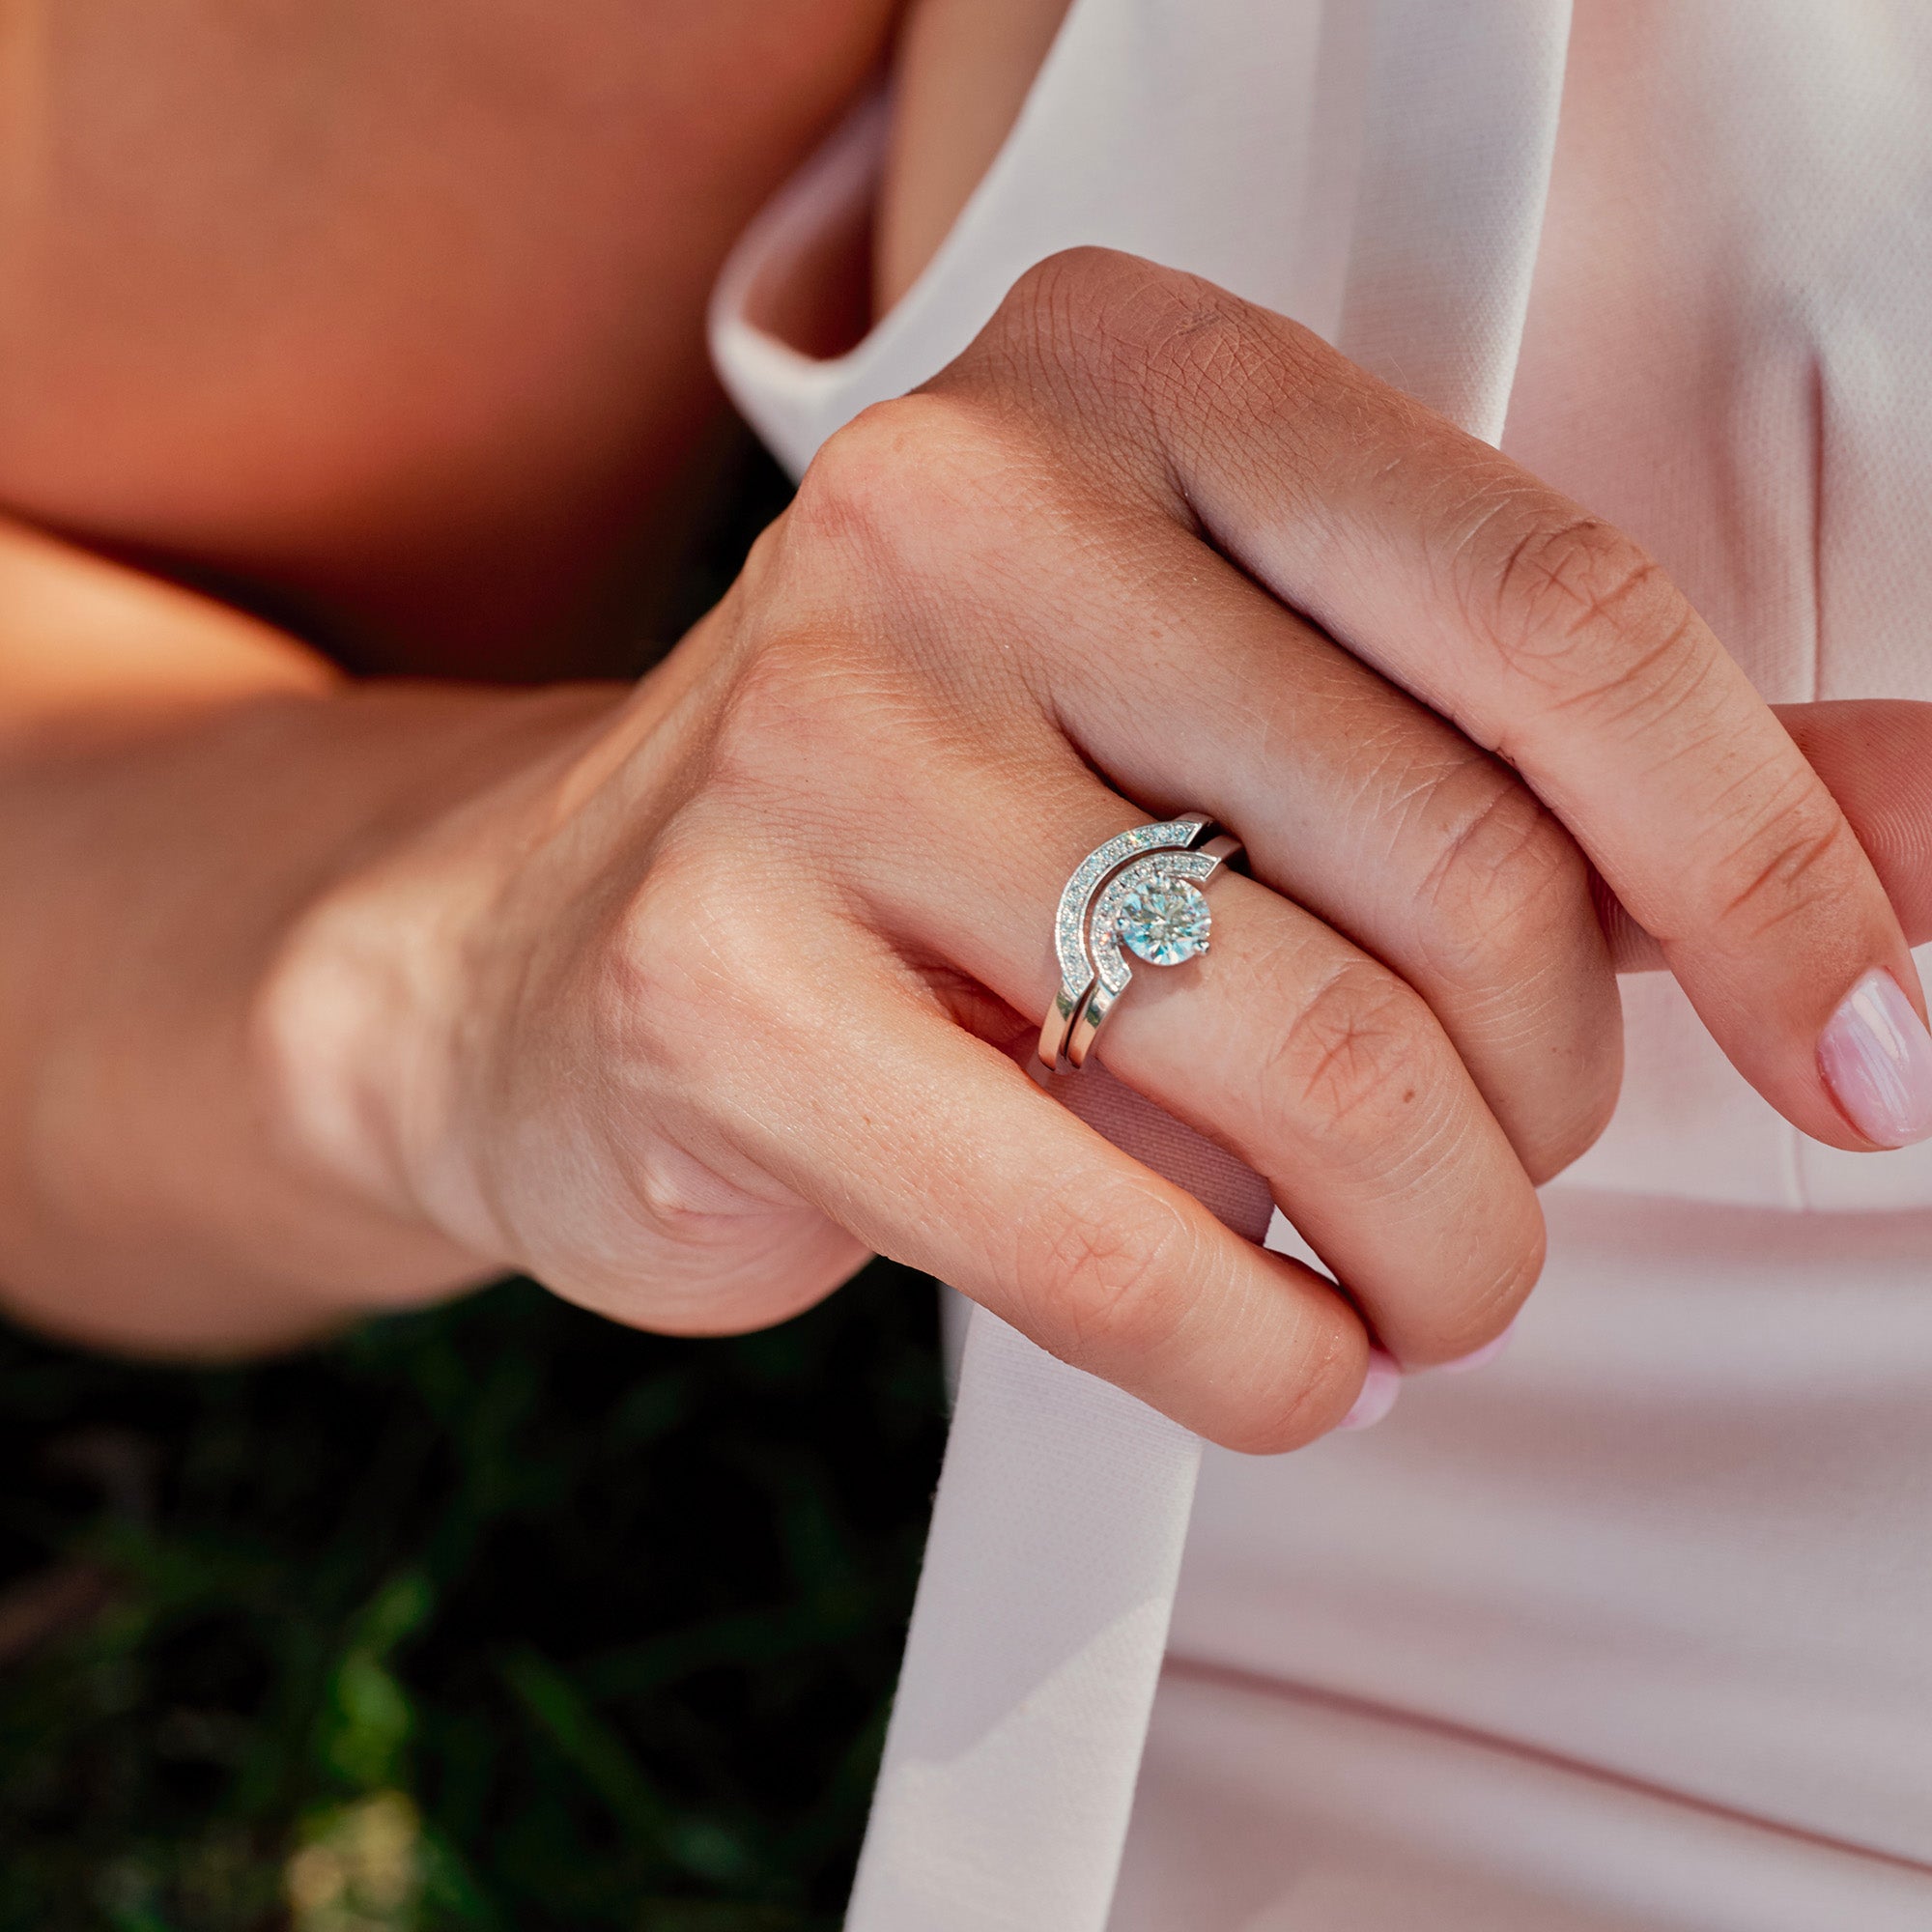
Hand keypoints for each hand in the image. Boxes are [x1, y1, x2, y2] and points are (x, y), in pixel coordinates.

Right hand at [272, 249, 1931, 1450]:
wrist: (557, 947)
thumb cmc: (931, 833)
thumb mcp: (1260, 734)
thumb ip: (1582, 778)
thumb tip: (1909, 864)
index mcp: (1131, 389)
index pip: (1553, 609)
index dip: (1770, 861)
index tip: (1852, 1037)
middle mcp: (959, 515)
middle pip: (1459, 868)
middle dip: (1560, 1107)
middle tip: (1504, 1177)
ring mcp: (811, 741)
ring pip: (1318, 1066)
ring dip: (1437, 1249)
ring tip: (1407, 1282)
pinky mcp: (716, 980)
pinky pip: (1121, 1238)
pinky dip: (1269, 1354)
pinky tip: (1281, 1352)